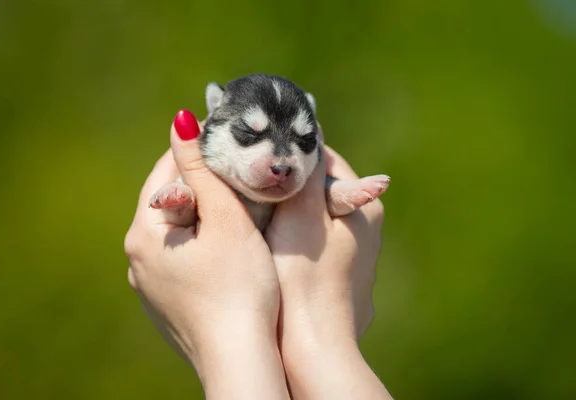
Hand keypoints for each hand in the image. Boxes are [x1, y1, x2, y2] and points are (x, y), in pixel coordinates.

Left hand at [124, 111, 288, 399]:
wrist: (241, 358)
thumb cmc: (240, 286)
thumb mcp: (225, 219)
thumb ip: (201, 169)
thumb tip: (180, 120)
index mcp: (145, 235)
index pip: (165, 173)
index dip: (194, 149)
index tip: (221, 134)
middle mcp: (138, 261)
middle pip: (169, 203)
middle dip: (200, 182)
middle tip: (234, 167)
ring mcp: (151, 286)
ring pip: (177, 232)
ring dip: (202, 213)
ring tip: (236, 202)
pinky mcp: (168, 304)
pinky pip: (182, 259)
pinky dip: (202, 244)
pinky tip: (228, 246)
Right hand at [265, 140, 391, 398]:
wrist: (314, 344)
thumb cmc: (304, 275)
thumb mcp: (301, 213)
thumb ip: (306, 168)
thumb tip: (311, 125)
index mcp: (362, 204)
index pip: (323, 160)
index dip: (288, 155)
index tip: (258, 154)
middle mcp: (367, 226)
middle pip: (318, 190)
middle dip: (287, 186)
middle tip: (251, 184)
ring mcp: (356, 254)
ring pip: (314, 218)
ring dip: (288, 213)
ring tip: (256, 214)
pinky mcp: (341, 276)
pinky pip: (313, 245)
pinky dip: (293, 241)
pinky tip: (272, 247)